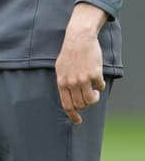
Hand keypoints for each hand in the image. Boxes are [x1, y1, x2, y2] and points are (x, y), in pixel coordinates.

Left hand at [55, 4, 107, 124]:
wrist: (78, 39)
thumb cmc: (69, 54)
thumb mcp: (60, 69)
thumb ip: (64, 83)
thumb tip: (68, 99)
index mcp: (61, 82)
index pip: (66, 104)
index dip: (72, 115)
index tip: (78, 121)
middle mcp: (71, 82)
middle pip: (80, 104)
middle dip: (85, 105)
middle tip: (88, 97)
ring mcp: (83, 79)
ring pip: (91, 100)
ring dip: (94, 97)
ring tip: (94, 90)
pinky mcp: (94, 74)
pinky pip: (100, 87)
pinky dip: (100, 86)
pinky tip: (97, 78)